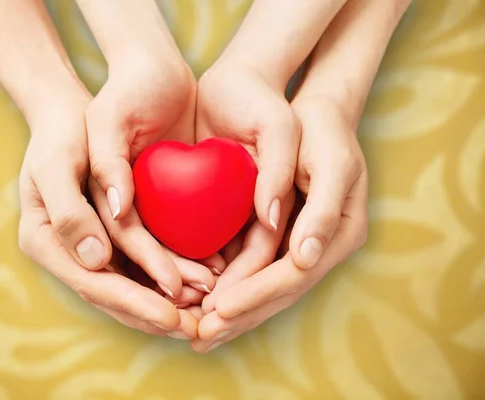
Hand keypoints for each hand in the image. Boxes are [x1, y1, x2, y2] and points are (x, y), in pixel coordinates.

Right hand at [17, 89, 199, 337]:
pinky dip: (172, 276)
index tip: (171, 317)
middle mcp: (70, 252)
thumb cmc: (61, 132)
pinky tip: (202, 282)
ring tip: (208, 311)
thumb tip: (96, 261)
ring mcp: (93, 247)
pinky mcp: (114, 236)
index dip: (134, 303)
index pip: (94, 284)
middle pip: (116, 295)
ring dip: (170, 301)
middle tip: (198, 329)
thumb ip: (69, 212)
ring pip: (134, 284)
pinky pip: (143, 264)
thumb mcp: (56, 164)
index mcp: (46, 242)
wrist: (72, 114)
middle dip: (158, 314)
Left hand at [191, 98, 368, 352]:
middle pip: (277, 292)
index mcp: (337, 235)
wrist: (311, 112)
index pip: (294, 277)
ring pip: (262, 286)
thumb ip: (322, 209)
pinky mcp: (276, 234)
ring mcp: (297, 243)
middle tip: (200, 337)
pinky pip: (252, 268)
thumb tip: (305, 257)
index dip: (256, 295)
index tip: (219, 310)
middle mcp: (318, 247)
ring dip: (231, 312)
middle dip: (239, 315)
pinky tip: (201, 300)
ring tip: (197, 333)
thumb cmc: (324, 130)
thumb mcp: (331, 161)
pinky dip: (228, 287)